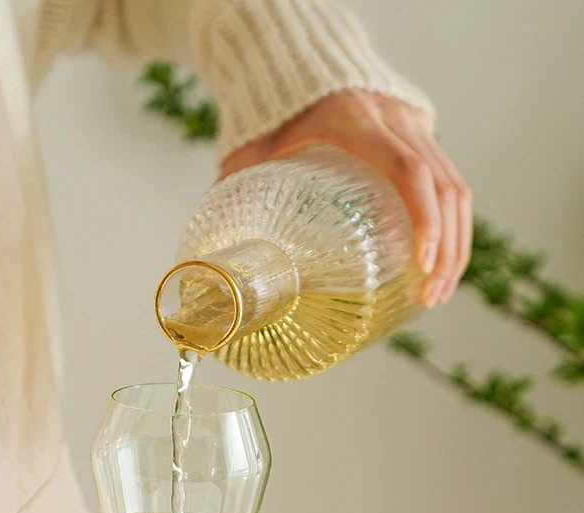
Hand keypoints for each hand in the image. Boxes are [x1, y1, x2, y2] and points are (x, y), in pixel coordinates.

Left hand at [220, 91, 471, 308]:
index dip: (423, 218)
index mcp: (358, 120)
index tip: (421, 263)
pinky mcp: (422, 135)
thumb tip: (213, 254)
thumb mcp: (254, 145)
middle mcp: (397, 119)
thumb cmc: (274, 106)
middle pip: (444, 187)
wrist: (299, 56)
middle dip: (446, 249)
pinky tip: (441, 264)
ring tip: (437, 294)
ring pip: (457, 187)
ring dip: (455, 244)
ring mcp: (415, 125)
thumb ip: (236, 189)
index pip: (408, 170)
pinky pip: (451, 183)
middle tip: (430, 298)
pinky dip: (452, 226)